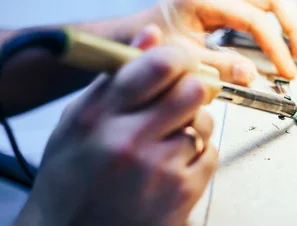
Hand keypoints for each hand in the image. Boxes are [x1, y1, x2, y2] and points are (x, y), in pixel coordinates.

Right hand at [14, 26, 217, 225]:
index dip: (179, 58)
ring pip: (205, 123)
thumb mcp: (78, 123)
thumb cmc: (71, 182)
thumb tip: (151, 39)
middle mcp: (129, 141)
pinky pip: (211, 153)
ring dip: (193, 126)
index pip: (157, 66)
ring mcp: (159, 169)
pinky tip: (174, 165)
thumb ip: (115, 78)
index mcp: (99, 117)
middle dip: (192, 90)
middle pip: (193, 91)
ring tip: (168, 142)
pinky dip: (198, 155)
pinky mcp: (182, 193)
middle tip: (184, 98)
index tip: (182, 62)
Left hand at [142, 0, 296, 80]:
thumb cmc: (153, 44)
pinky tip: (288, 39)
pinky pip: (262, 6)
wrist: (137, 36)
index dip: (275, 46)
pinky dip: (279, 22)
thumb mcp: (184, 60)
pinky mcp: (229, 1)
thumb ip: (218, 67)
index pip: (254, 19)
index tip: (286, 70)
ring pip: (272, 0)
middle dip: (294, 27)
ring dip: (291, 23)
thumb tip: (251, 75)